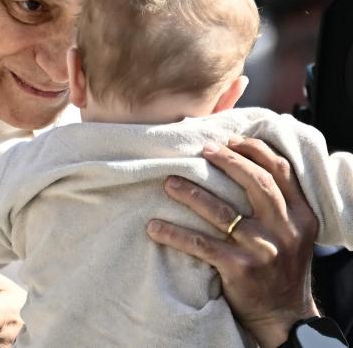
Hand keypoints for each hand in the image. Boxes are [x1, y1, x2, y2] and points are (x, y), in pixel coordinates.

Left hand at [146, 137, 318, 347]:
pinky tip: (154, 227)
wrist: (284, 316)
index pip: (281, 171)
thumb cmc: (280, 267)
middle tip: (201, 151)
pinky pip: (201, 245)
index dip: (254, 150)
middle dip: (227, 161)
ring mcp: (263, 249)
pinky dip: (175, 234)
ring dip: (191, 193)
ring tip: (169, 182)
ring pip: (222, 212)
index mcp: (301, 216)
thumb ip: (277, 204)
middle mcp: (286, 229)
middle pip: (255, 183)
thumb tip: (240, 163)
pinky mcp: (240, 268)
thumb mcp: (292, 233)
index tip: (229, 139)